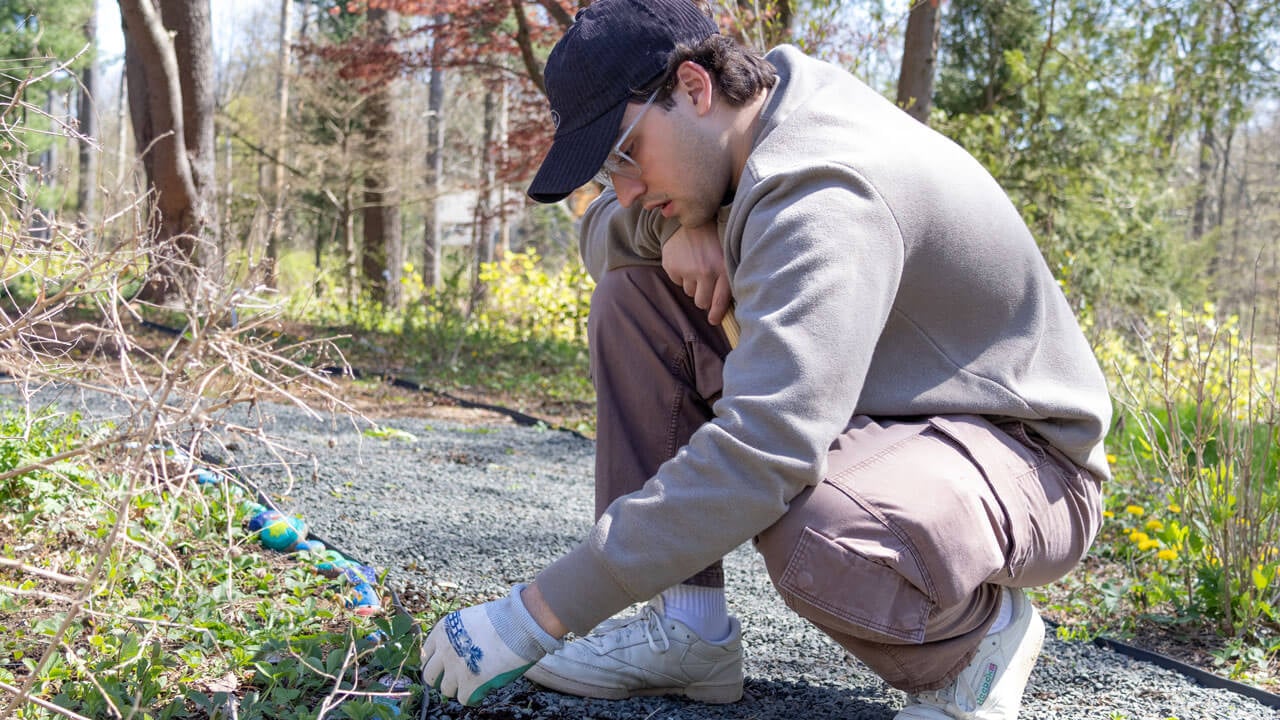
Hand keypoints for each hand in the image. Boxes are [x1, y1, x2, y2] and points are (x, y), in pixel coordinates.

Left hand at [420, 584, 561, 705]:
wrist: (519, 624)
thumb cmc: (504, 617)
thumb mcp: (472, 619)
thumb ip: (461, 634)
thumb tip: (464, 648)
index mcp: (443, 630)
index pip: (426, 654)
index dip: (437, 662)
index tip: (445, 666)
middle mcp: (444, 650)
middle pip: (429, 676)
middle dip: (442, 679)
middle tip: (456, 678)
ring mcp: (455, 668)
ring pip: (446, 690)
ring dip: (458, 688)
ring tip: (473, 684)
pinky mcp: (469, 683)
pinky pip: (463, 699)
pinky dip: (472, 697)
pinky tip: (482, 692)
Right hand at [662, 223, 731, 324]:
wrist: (692, 219)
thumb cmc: (714, 240)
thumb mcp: (727, 257)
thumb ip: (728, 281)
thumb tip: (723, 310)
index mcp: (723, 269)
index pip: (719, 302)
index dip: (716, 314)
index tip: (714, 320)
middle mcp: (706, 271)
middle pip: (701, 302)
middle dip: (703, 297)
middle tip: (704, 283)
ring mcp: (687, 269)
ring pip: (689, 292)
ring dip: (692, 284)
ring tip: (696, 265)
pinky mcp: (672, 266)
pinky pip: (678, 282)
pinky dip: (681, 275)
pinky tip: (686, 260)